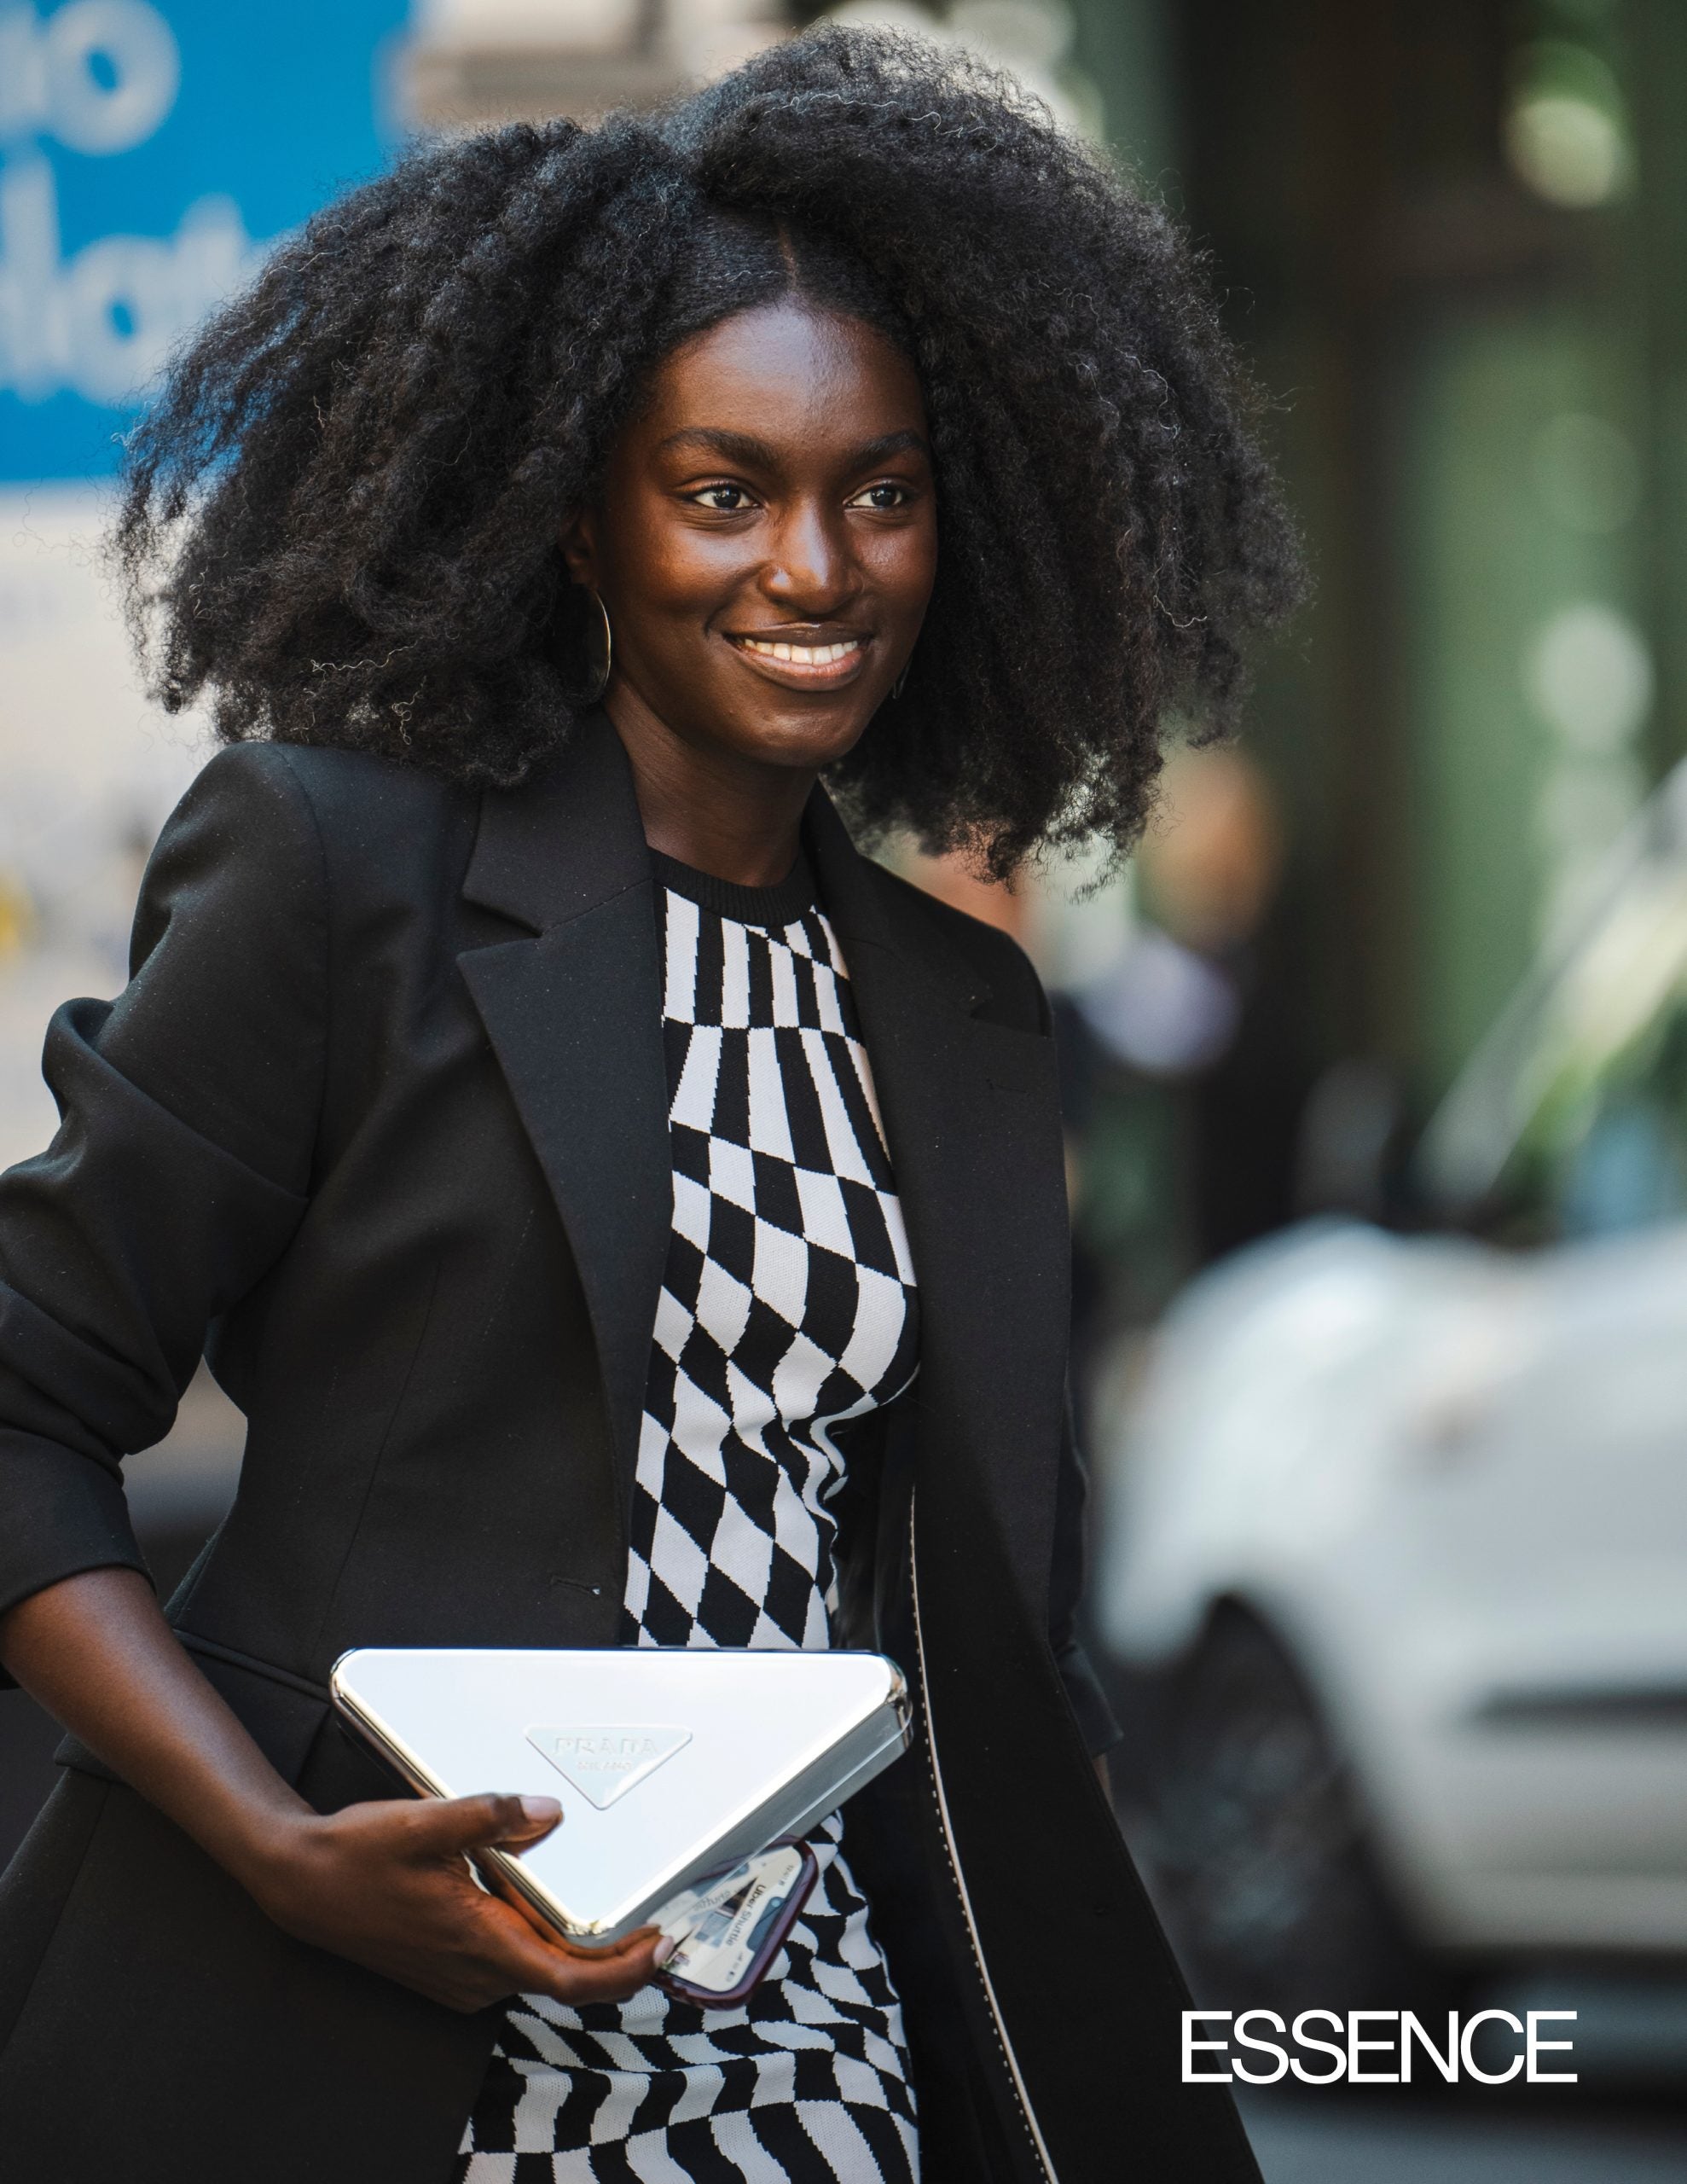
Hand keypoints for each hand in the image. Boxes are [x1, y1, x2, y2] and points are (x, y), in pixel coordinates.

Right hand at [242, 1791, 668, 2012]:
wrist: (300, 1883)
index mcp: (478, 1943)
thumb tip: (547, 1814)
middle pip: (560, 1974)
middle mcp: (474, 1974)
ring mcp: (460, 1978)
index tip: (660, 1945)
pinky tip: (542, 1895)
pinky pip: (509, 1958)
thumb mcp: (424, 1821)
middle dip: (611, 1951)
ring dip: (572, 1941)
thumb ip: (490, 1815)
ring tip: (611, 1901)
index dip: (623, 1972)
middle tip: (653, 1914)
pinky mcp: (449, 1970)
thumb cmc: (357, 1855)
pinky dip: (537, 1934)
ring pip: (534, 1965)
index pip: (568, 1981)